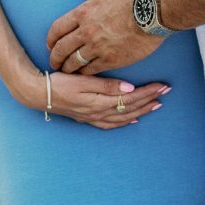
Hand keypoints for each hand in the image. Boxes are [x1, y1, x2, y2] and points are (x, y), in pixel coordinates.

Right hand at [19, 68, 168, 130]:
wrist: (37, 94)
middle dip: (150, 100)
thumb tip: (129, 88)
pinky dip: (124, 122)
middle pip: (131, 108)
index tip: (163, 86)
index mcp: (100, 102)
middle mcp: (99, 113)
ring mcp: (93, 117)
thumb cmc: (59, 83)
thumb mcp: (82, 80)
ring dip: (141, 111)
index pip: (131, 98)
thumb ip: (106, 85)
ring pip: (123, 117)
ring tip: (156, 105)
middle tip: (166, 92)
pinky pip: (111, 124)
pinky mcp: (87, 118)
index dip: (148, 92)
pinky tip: (131, 119)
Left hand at [46, 0, 163, 74]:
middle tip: (54, 61)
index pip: (57, 29)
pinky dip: (84, 73)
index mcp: (83, 12)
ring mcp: (98, 47)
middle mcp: (87, 32)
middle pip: (62, 49)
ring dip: (68, 67)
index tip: (49, 44)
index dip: (50, 39)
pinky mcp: (112, 60)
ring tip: (67, 70)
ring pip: (74, 62)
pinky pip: (91, 70)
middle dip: (55, 57)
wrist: (156, 10)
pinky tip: (83, 74)